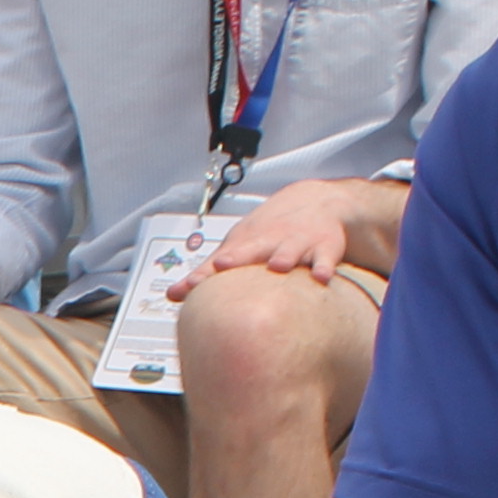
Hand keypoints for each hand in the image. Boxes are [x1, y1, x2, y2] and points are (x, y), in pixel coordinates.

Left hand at [169, 178, 368, 297]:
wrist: (317, 202)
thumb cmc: (268, 233)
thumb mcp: (238, 247)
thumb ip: (206, 273)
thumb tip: (172, 296)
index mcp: (244, 243)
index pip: (220, 259)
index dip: (204, 272)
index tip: (190, 285)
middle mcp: (268, 240)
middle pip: (251, 249)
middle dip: (238, 257)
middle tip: (223, 264)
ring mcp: (297, 242)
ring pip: (290, 250)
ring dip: (284, 256)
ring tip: (278, 266)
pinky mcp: (325, 246)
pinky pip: (326, 258)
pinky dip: (325, 265)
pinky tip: (322, 276)